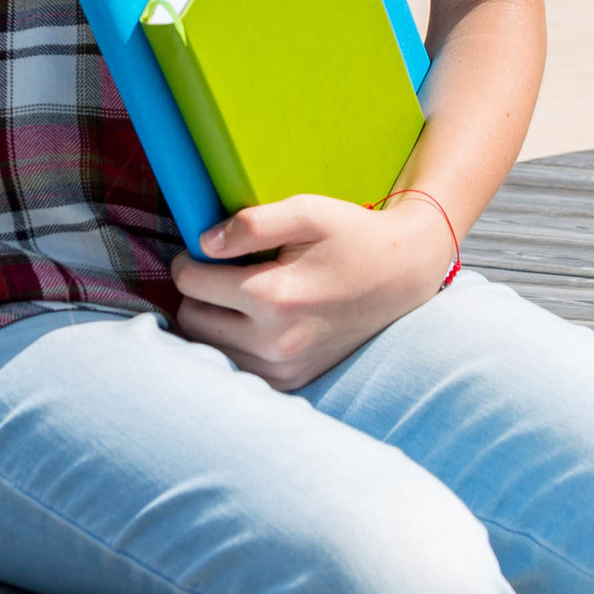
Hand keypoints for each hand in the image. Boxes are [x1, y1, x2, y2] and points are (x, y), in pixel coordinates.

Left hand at [170, 192, 456, 392]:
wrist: (403, 275)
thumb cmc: (353, 236)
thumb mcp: (307, 211)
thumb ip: (251, 223)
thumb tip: (203, 244)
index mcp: (274, 297)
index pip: (190, 282)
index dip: (190, 260)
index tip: (204, 251)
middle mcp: (275, 342)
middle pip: (191, 319)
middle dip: (197, 293)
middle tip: (221, 273)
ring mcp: (284, 369)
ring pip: (207, 349)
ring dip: (212, 321)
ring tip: (236, 297)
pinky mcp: (292, 382)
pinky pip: (235, 368)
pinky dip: (232, 346)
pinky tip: (251, 323)